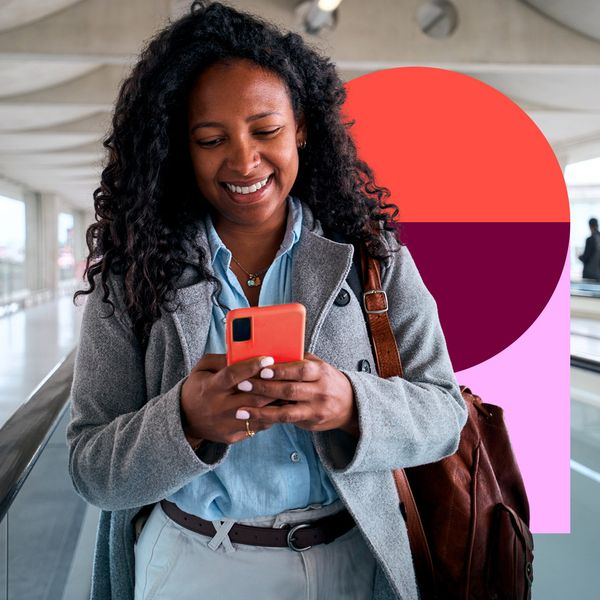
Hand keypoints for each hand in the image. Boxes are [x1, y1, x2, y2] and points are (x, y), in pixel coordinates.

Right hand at [180, 354, 283, 444]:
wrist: (185, 420)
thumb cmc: (199, 388)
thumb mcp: (202, 369)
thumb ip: (220, 359)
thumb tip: (243, 353)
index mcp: (211, 388)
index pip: (233, 376)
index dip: (252, 367)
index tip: (268, 359)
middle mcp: (218, 408)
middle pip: (252, 397)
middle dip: (272, 386)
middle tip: (287, 375)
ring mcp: (226, 424)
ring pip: (259, 414)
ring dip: (276, 403)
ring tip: (289, 391)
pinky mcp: (232, 436)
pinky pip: (257, 427)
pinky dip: (270, 416)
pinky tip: (280, 406)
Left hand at [233, 352, 358, 436]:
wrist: (350, 405)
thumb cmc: (327, 380)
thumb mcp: (318, 366)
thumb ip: (298, 360)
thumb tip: (270, 354)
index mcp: (321, 372)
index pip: (300, 370)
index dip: (281, 370)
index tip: (261, 369)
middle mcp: (320, 391)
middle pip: (290, 390)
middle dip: (264, 388)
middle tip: (243, 384)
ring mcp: (316, 410)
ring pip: (287, 412)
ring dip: (262, 411)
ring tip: (241, 410)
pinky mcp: (311, 423)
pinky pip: (287, 422)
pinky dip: (269, 420)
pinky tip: (254, 418)